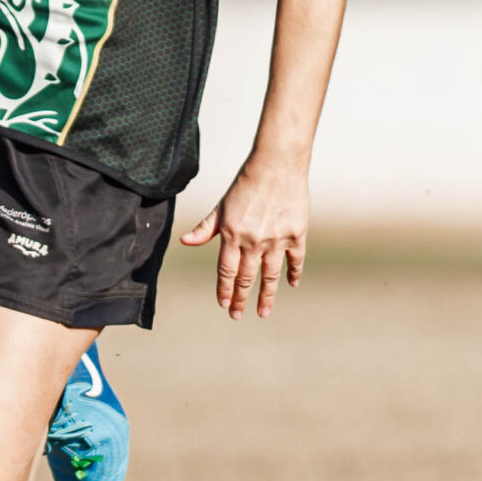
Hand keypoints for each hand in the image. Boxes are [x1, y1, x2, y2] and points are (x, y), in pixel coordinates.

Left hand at [179, 158, 308, 318]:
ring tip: (263, 312)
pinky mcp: (296, 234)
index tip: (224, 305)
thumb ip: (206, 228)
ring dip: (266, 297)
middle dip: (241, 300)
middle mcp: (253, 241)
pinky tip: (292, 284)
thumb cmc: (246, 183)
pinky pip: (295, 261)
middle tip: (237, 315)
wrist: (277, 165)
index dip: (225, 290)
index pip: (226, 271)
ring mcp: (276, 240)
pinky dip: (294, 274)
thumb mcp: (222, 206)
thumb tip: (185, 242)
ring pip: (270, 276)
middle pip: (246, 278)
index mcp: (232, 235)